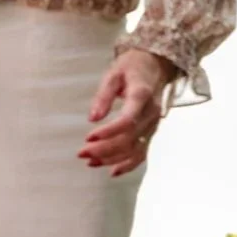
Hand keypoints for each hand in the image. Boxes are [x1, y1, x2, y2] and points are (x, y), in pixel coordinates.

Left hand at [82, 48, 175, 176]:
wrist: (155, 65)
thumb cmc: (131, 67)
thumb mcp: (113, 74)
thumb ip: (103, 96)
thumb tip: (92, 118)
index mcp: (142, 95)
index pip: (127, 119)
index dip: (108, 131)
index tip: (88, 137)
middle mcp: (152, 113)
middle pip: (129, 138)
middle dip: (105, 149)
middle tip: (81, 153)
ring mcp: (154, 124)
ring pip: (136, 148)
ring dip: (113, 159)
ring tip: (90, 162)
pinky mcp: (152, 130)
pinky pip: (143, 151)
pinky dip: (129, 164)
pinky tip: (113, 171)